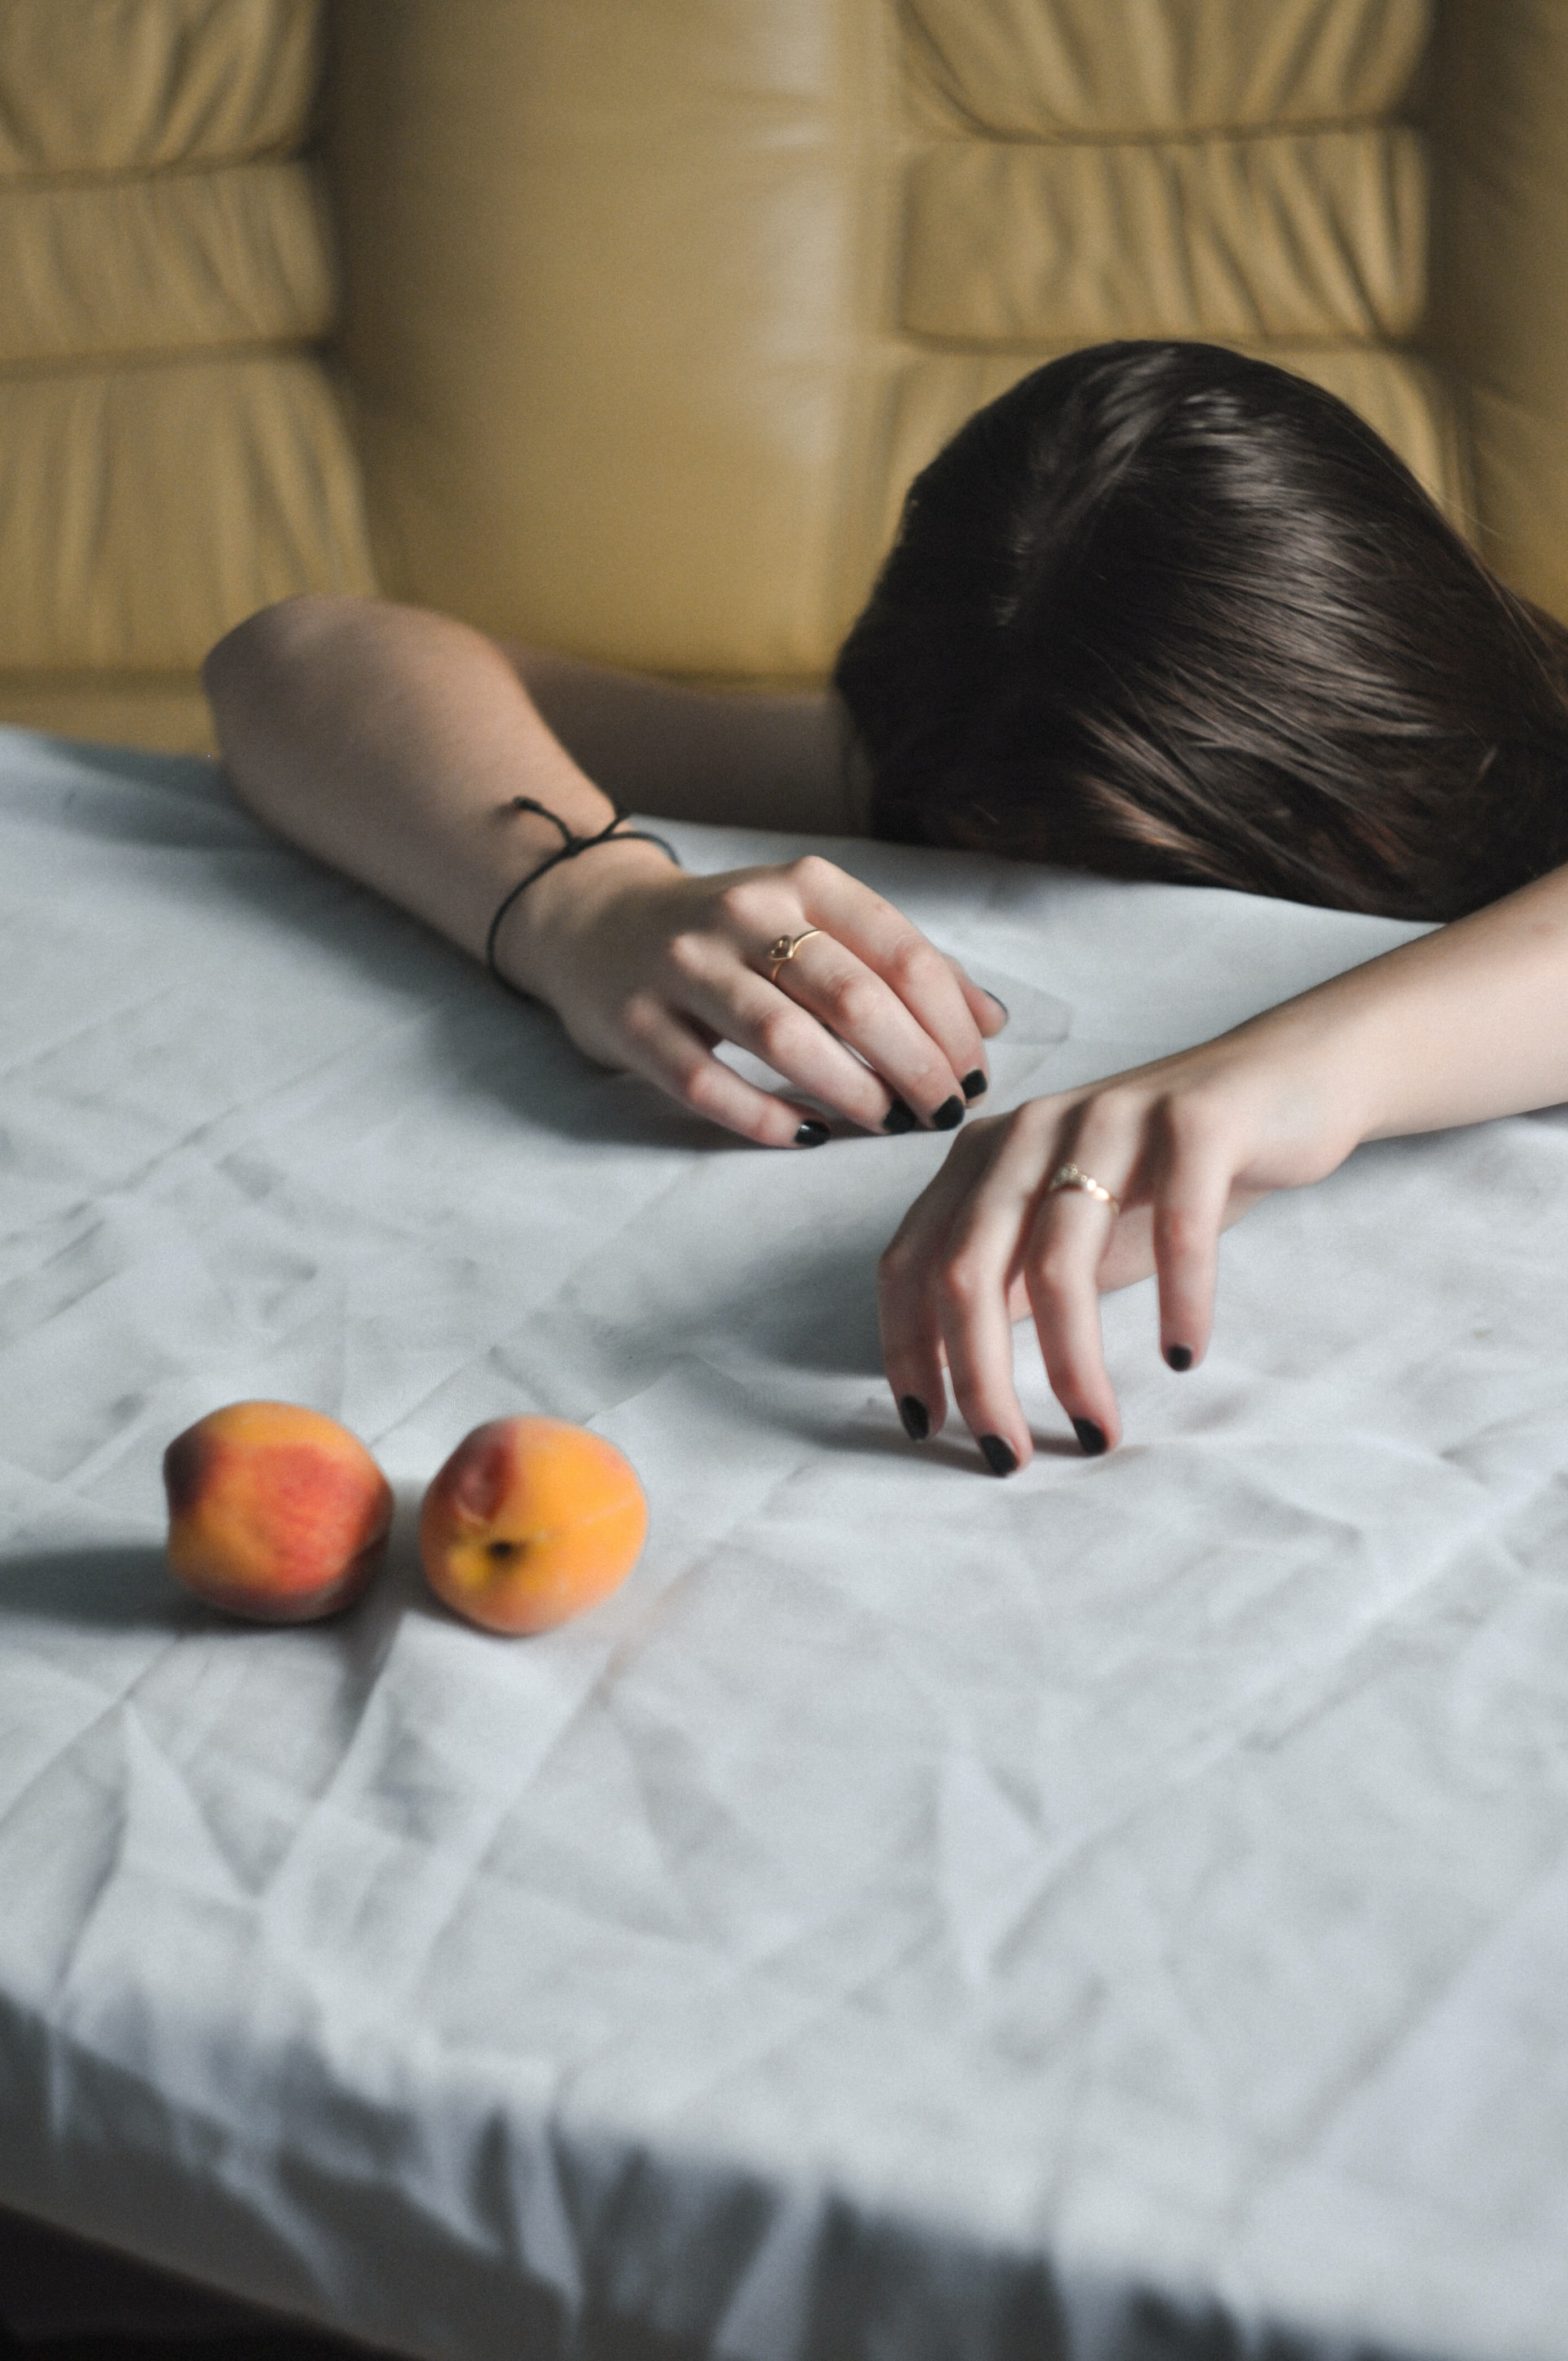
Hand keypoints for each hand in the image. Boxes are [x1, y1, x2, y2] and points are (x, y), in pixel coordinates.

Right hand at [505, 843, 1008, 1145]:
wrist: (598, 924)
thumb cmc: (734, 937)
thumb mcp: (818, 924)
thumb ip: (901, 966)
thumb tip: (991, 1024)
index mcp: (804, 881)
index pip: (899, 951)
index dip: (950, 1022)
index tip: (976, 1075)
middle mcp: (744, 913)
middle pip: (850, 996)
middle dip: (913, 1064)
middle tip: (944, 1113)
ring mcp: (682, 966)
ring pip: (783, 1037)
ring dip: (851, 1091)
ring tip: (889, 1126)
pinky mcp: (635, 1022)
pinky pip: (707, 1083)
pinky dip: (765, 1117)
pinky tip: (808, 1136)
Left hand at [877, 1005, 1371, 1467]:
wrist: (1289, 1079)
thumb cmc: (1167, 1173)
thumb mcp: (1070, 1230)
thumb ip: (1006, 1282)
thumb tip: (948, 1372)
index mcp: (984, 1157)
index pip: (911, 1260)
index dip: (908, 1349)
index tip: (929, 1427)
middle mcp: (1031, 1130)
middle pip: (968, 1268)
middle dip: (979, 1377)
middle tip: (1009, 1456)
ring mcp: (1110, 1118)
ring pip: (1060, 1258)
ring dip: (1072, 1363)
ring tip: (1096, 1429)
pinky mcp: (1198, 1121)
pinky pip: (1178, 1224)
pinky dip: (1177, 1301)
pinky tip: (1182, 1356)